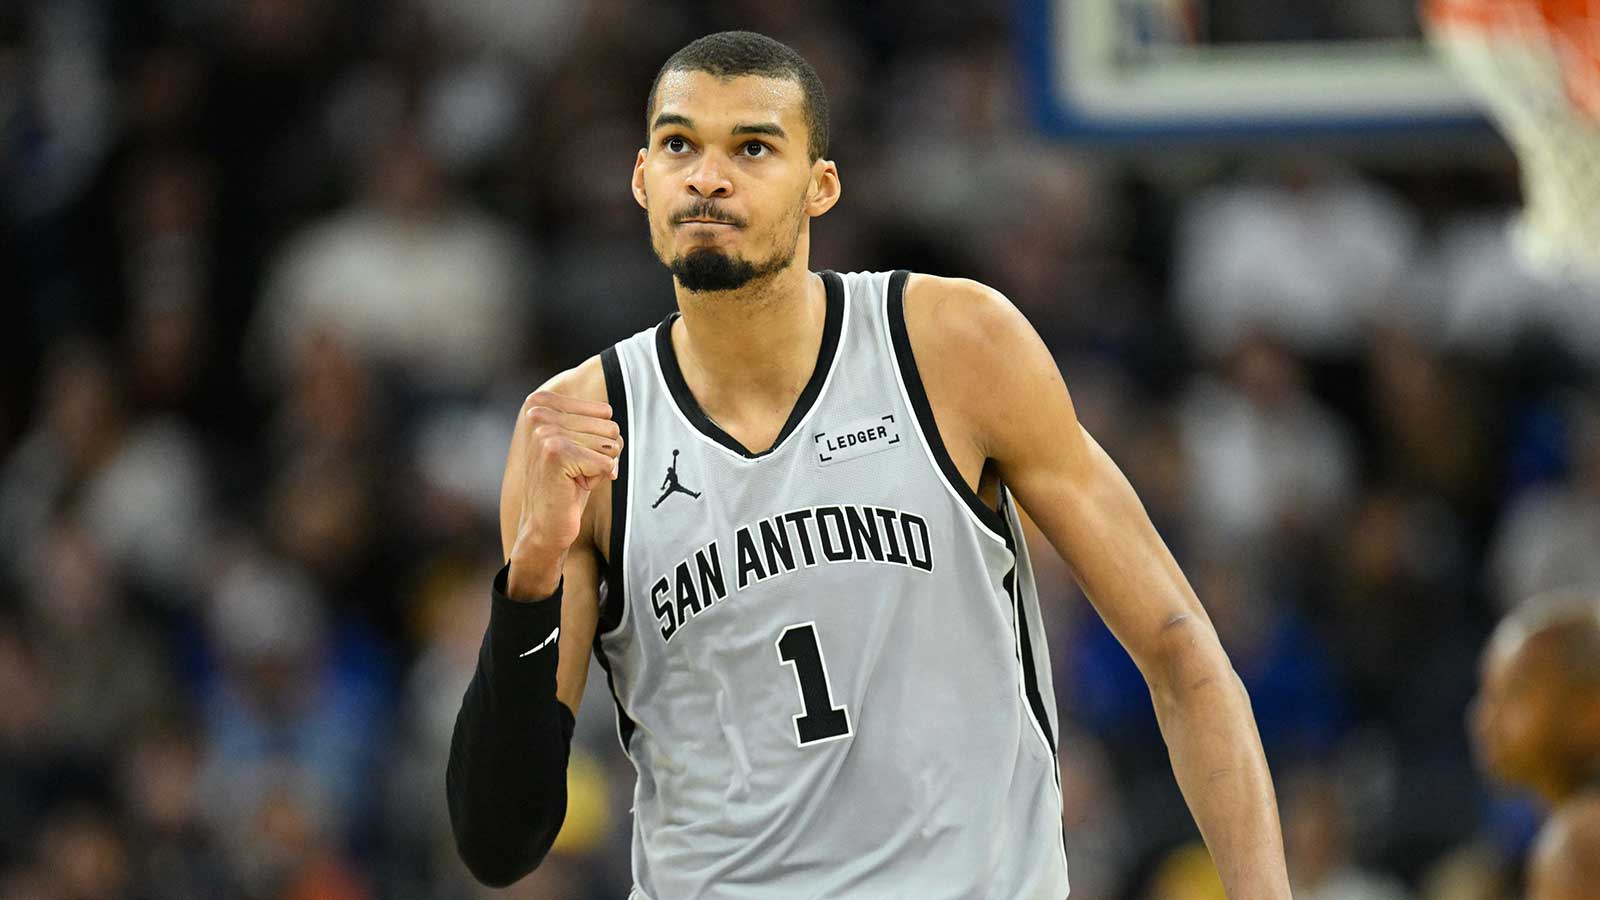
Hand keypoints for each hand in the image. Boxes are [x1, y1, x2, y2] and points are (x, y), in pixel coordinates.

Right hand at [508, 391, 620, 597]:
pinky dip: (597, 479)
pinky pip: (607, 462)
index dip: (599, 439)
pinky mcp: (557, 454)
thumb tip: (612, 412)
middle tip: (574, 471)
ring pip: (610, 444)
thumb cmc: (566, 484)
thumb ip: (592, 419)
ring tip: (572, 478)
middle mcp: (539, 413)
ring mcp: (546, 433)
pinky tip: (573, 487)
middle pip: (609, 427)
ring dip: (598, 467)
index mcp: (541, 403)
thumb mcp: (578, 441)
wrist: (544, 525)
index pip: (604, 411)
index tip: (575, 456)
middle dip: (601, 454)